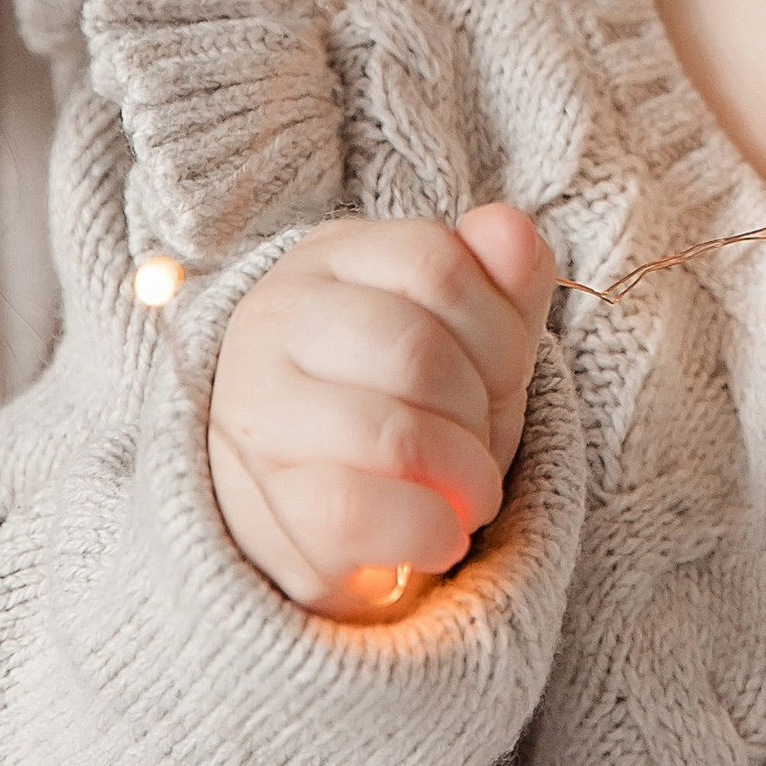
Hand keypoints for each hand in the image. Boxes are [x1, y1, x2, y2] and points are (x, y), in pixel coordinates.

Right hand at [207, 204, 557, 611]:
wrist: (324, 519)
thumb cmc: (408, 406)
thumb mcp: (471, 337)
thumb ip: (503, 281)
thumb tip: (510, 230)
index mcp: (328, 259)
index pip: (434, 261)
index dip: (498, 329)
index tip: (503, 377)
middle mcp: (273, 320)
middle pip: (416, 351)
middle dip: (479, 409)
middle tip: (480, 441)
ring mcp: (255, 412)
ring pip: (392, 434)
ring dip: (463, 474)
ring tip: (468, 491)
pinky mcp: (256, 506)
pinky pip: (358, 512)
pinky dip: (429, 531)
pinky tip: (443, 535)